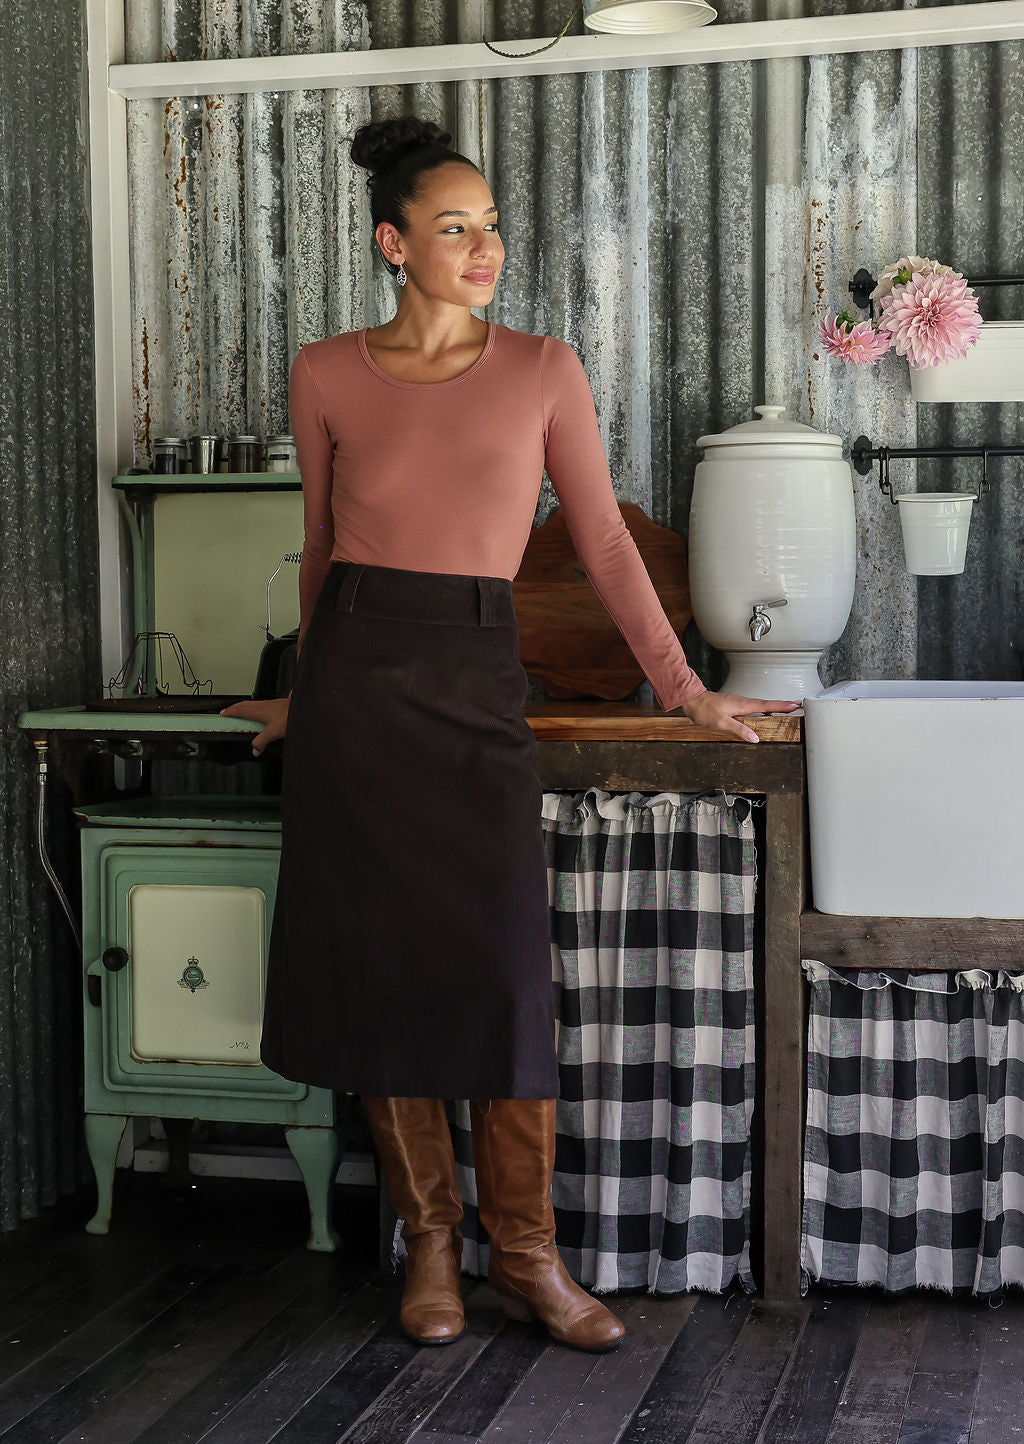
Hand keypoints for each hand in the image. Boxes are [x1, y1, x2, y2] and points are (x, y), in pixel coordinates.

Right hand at [219, 696, 289, 756]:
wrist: (302, 709)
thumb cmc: (290, 717)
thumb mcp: (273, 733)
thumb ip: (262, 742)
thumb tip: (255, 749)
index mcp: (258, 711)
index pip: (240, 710)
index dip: (230, 711)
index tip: (223, 713)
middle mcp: (263, 705)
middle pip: (244, 704)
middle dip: (235, 707)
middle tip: (228, 711)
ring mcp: (270, 703)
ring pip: (253, 703)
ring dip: (244, 706)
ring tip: (241, 711)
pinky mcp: (277, 704)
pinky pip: (261, 704)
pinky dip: (255, 707)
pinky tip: (260, 711)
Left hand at [680, 690, 800, 743]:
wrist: (692, 701)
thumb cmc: (704, 709)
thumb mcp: (722, 723)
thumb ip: (739, 729)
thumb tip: (755, 738)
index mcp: (743, 705)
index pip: (767, 705)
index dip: (782, 706)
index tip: (796, 705)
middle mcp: (743, 702)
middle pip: (768, 704)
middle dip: (783, 705)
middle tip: (798, 705)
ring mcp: (739, 703)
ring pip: (761, 705)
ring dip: (774, 707)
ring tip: (786, 710)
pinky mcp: (735, 706)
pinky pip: (753, 707)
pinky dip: (762, 709)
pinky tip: (763, 715)